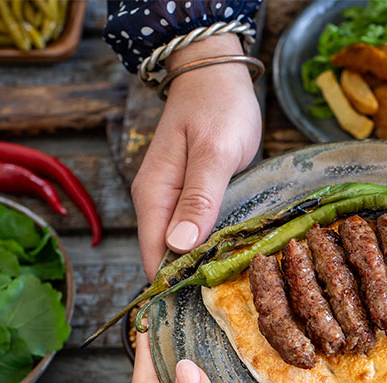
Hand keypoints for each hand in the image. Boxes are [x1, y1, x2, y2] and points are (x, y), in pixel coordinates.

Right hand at [131, 34, 261, 279]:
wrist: (216, 73)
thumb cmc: (219, 107)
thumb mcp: (215, 152)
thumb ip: (199, 198)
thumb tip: (179, 246)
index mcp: (155, 194)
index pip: (154, 255)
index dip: (174, 284)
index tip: (202, 306)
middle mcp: (157, 201)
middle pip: (165, 255)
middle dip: (190, 280)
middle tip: (225, 302)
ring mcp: (172, 197)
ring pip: (180, 244)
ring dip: (201, 264)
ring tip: (232, 286)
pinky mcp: (190, 194)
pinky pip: (194, 229)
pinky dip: (210, 244)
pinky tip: (231, 255)